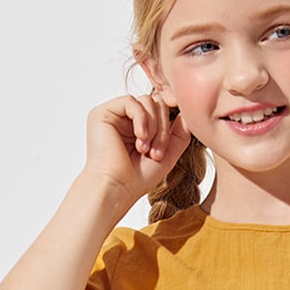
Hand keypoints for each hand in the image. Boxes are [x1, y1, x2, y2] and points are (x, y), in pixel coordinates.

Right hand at [81, 93, 192, 208]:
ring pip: (147, 101)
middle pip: (156, 103)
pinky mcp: (102, 113)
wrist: (118, 189)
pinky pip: (131, 101)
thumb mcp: (168, 154)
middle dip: (162, 128)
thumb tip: (186, 112)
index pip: (161, 110)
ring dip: (153, 126)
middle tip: (155, 153)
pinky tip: (139, 138)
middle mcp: (124, 119)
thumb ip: (179, 133)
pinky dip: (141, 119)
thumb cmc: (138, 178)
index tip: (163, 151)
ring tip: (145, 149)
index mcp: (137, 127)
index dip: (167, 126)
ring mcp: (113, 115)